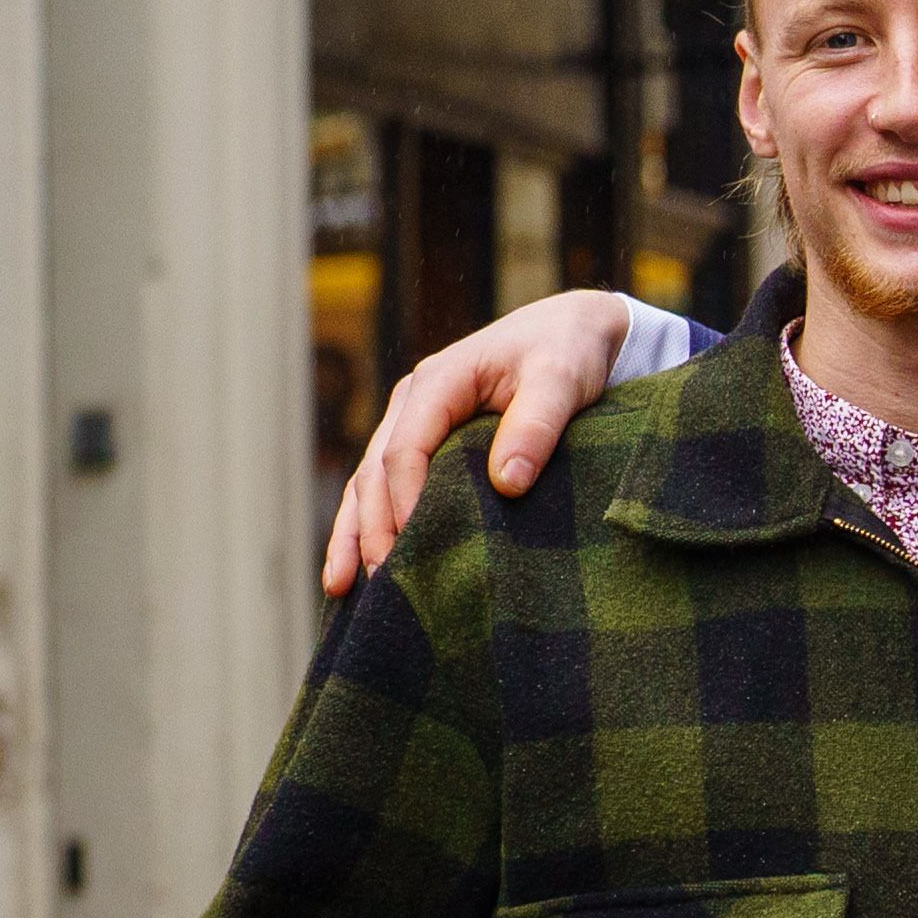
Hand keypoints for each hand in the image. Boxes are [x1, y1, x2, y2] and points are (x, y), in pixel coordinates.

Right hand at [319, 287, 641, 593]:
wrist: (574, 330)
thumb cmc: (569, 352)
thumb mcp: (562, 381)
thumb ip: (537, 426)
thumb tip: (506, 484)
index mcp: (439, 382)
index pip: (406, 449)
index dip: (406, 501)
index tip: (416, 549)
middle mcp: (414, 402)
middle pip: (376, 472)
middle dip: (373, 528)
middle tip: (382, 583)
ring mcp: (414, 422)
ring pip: (369, 483)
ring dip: (355, 533)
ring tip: (343, 587)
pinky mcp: (426, 442)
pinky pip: (387, 486)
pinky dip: (369, 524)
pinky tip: (357, 567)